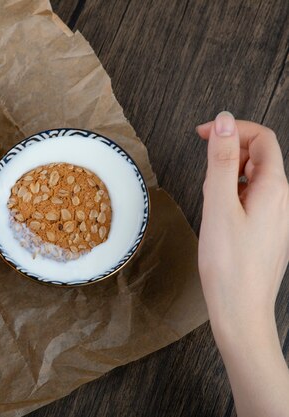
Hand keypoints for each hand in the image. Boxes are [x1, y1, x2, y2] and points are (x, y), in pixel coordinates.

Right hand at [197, 112, 288, 416]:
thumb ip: (222, 160)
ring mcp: (277, 216)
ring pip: (255, 178)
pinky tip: (218, 216)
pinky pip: (253, 199)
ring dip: (229, 175)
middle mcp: (283, 199)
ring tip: (209, 198)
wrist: (240, 308)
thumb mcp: (219, 204)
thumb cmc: (229, 263)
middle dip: (229, 152)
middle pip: (260, 156)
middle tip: (202, 169)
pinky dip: (233, 195)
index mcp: (275, 187)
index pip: (261, 138)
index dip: (232, 128)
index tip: (202, 133)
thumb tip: (224, 121)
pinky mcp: (268, 230)